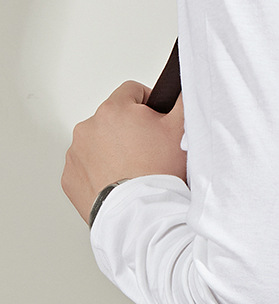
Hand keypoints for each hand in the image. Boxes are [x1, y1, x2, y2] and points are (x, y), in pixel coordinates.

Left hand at [62, 81, 187, 223]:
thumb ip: (182, 102)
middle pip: (114, 118)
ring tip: (136, 171)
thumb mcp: (182, 129)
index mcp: (114, 110)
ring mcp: (76, 153)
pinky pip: (87, 168)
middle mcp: (88, 127)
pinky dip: (101, 173)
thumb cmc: (159, 173)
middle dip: (131, 130)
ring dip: (114, 151)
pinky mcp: (70, 177)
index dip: (150, 104)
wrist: (141, 213)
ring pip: (99, 143)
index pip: (133, 91)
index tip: (158, 122)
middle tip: (152, 151)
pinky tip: (121, 183)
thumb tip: (180, 90)